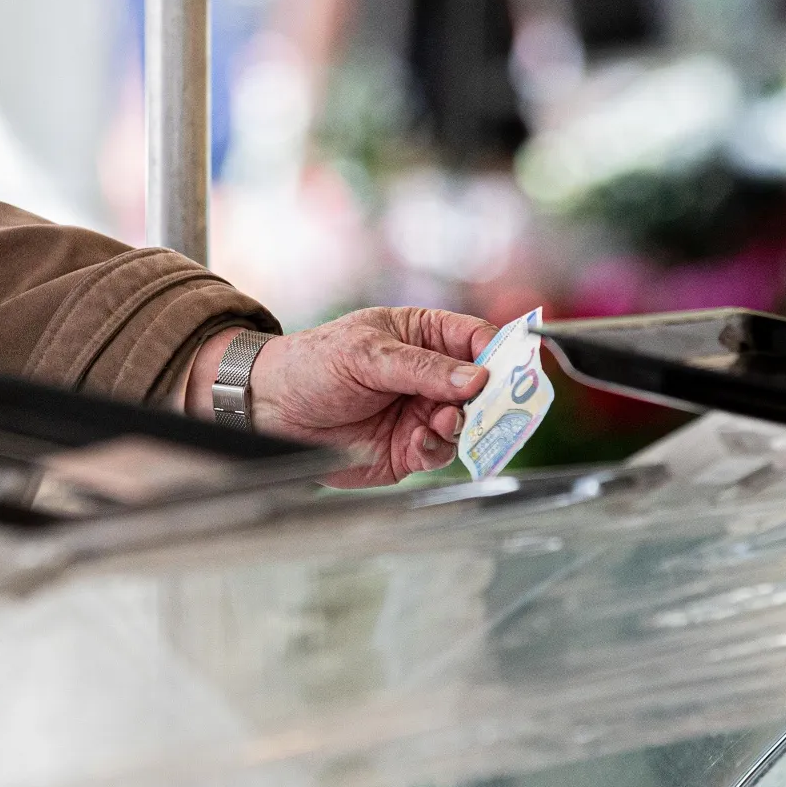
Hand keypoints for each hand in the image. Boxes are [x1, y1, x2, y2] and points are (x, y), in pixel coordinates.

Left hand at [190, 307, 499, 487]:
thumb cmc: (311, 364)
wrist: (270, 406)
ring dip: (464, 423)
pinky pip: (441, 450)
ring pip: (468, 422)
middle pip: (483, 386)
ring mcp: (421, 412)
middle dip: (491, 396)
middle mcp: (429, 375)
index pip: (477, 339)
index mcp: (422, 335)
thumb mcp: (366, 354)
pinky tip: (422, 439)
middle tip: (493, 405)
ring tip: (444, 420)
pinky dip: (439, 446)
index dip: (500, 352)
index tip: (515, 368)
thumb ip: (421, 367)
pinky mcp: (409, 448)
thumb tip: (476, 378)